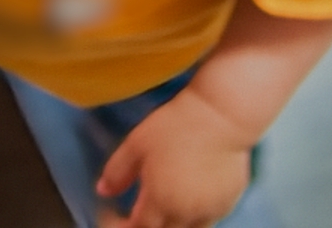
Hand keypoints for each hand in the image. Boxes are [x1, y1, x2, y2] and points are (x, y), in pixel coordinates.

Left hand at [95, 88, 254, 227]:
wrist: (223, 114)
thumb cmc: (177, 125)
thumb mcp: (136, 143)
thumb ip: (117, 171)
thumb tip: (103, 190)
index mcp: (161, 202)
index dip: (120, 226)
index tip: (111, 213)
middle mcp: (187, 214)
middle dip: (145, 226)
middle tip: (134, 212)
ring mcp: (211, 210)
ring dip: (171, 224)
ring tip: (162, 206)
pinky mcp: (228, 202)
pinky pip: (206, 219)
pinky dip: (192, 216)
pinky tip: (187, 197)